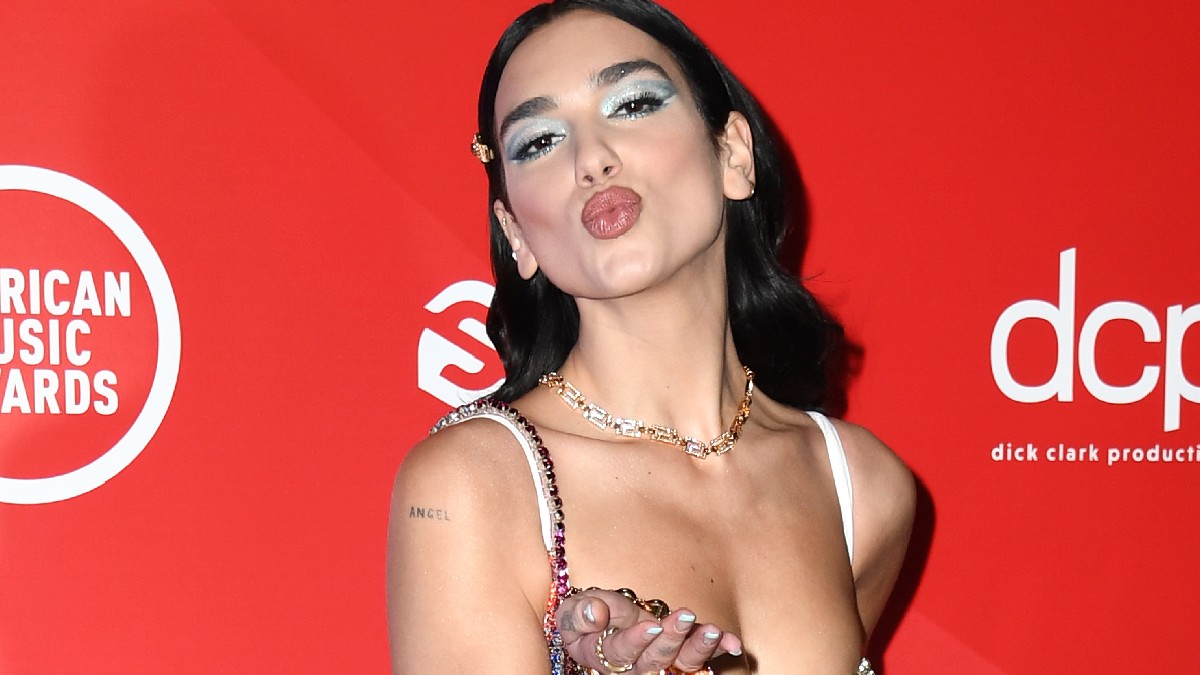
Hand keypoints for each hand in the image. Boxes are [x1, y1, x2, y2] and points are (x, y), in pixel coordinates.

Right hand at [557, 588, 742, 673]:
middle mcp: (636, 667)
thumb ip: (579, 614)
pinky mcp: (682, 655)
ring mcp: (662, 663)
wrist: (603, 619)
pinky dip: (720, 650)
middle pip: (655, 661)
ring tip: (712, 630)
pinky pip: (702, 657)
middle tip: (686, 615)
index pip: (622, 652)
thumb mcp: (572, 611)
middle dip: (672, 640)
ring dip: (699, 648)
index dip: (637, 640)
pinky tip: (734, 643)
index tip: (652, 625)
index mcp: (606, 657)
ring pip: (681, 664)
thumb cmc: (587, 616)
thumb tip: (596, 614)